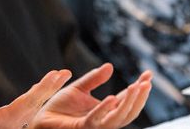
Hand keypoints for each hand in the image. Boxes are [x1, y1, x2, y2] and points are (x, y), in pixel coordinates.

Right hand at [0, 62, 71, 128]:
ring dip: (46, 92)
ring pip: (33, 108)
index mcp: (4, 120)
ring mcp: (11, 127)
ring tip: (57, 79)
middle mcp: (12, 125)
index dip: (44, 87)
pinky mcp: (7, 127)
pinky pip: (26, 112)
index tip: (56, 75)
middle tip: (66, 72)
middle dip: (51, 87)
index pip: (29, 100)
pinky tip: (39, 92)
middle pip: (36, 103)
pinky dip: (35, 99)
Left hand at [31, 64, 151, 128]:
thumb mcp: (78, 89)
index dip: (139, 88)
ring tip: (136, 87)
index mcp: (104, 111)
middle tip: (147, 82)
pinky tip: (112, 98)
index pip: (127, 100)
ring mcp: (94, 126)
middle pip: (128, 111)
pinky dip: (105, 109)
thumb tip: (110, 66)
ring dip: (129, 103)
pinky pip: (96, 120)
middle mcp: (103, 120)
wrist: (40, 119)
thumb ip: (94, 79)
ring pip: (118, 118)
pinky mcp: (81, 128)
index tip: (149, 74)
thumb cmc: (58, 108)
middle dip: (139, 98)